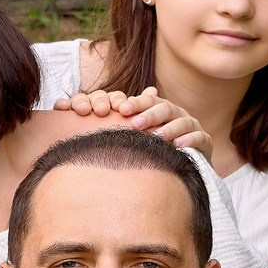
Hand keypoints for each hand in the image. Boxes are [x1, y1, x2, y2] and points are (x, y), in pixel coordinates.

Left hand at [56, 84, 210, 156]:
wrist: (183, 167)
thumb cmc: (150, 150)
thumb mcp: (130, 136)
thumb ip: (108, 123)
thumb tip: (63, 105)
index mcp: (157, 108)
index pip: (146, 100)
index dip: (134, 103)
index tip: (119, 110)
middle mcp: (175, 113)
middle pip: (163, 107)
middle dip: (149, 114)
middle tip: (134, 124)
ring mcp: (190, 126)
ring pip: (181, 121)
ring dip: (168, 129)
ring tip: (156, 138)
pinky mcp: (204, 143)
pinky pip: (199, 138)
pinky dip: (189, 141)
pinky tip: (178, 147)